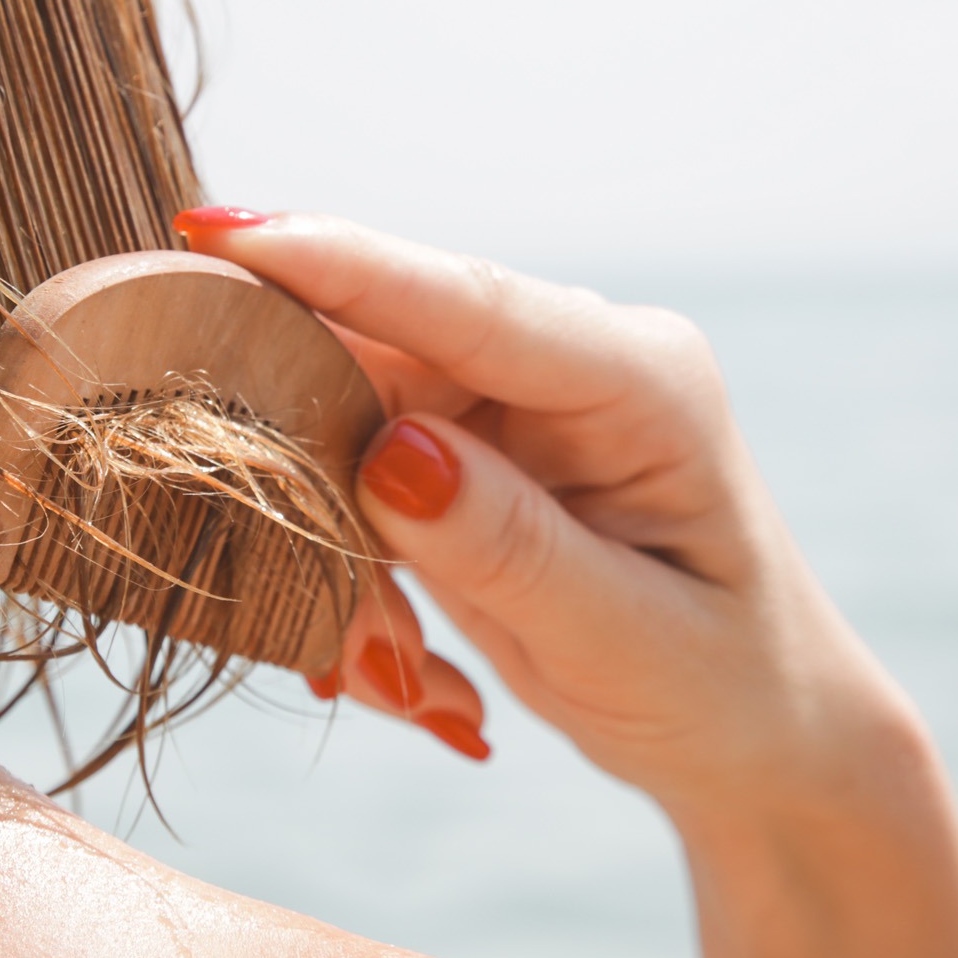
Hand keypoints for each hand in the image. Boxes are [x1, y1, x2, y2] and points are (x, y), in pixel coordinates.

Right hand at [179, 208, 887, 801]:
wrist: (744, 726)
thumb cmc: (718, 685)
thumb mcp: (628, 644)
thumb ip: (510, 547)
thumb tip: (391, 453)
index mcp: (637, 379)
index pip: (466, 304)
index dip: (335, 263)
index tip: (212, 231)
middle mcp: (561, 364)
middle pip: (376, 350)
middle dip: (309, 469)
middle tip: (325, 620)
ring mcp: (503, 399)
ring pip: (342, 420)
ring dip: (333, 548)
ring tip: (391, 671)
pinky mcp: (456, 443)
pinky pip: (350, 473)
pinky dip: (349, 571)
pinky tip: (398, 657)